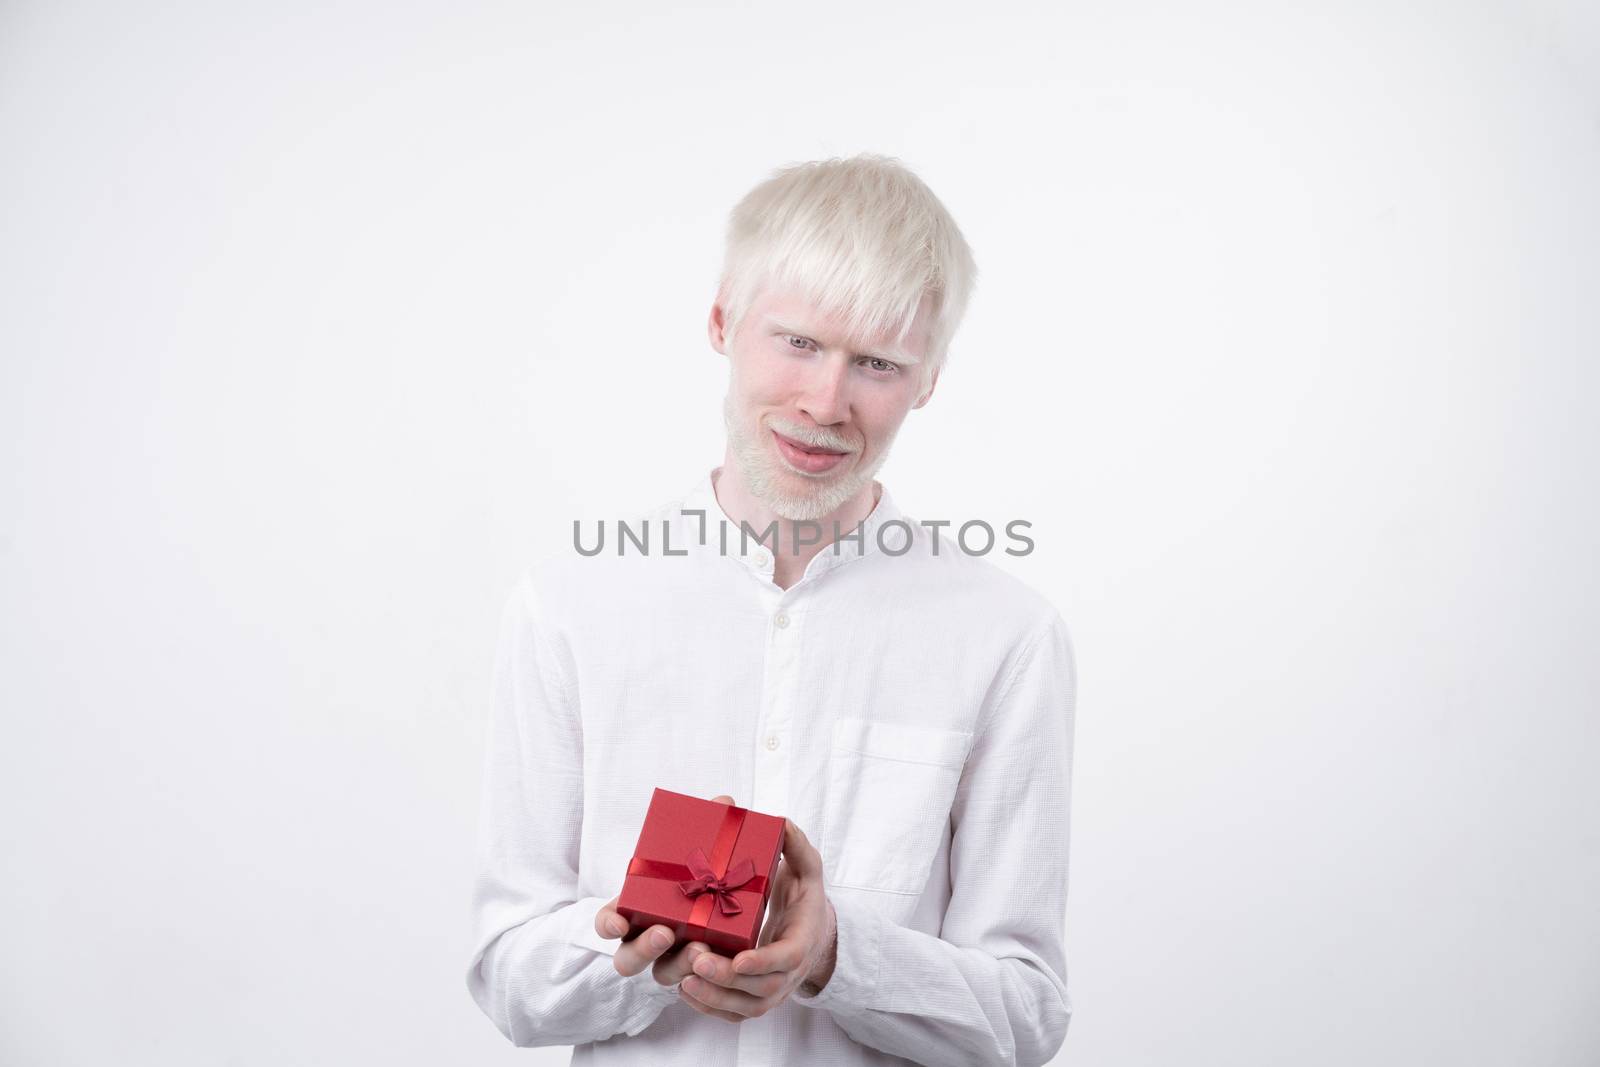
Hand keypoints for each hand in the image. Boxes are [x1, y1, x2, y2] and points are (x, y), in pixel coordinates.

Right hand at [593, 793, 738, 992]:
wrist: (731, 895)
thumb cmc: (701, 868)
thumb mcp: (701, 847)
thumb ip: (708, 826)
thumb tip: (724, 803)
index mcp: (635, 908)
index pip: (608, 922)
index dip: (608, 924)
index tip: (619, 921)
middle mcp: (645, 939)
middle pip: (628, 959)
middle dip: (643, 948)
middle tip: (665, 932)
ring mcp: (670, 959)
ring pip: (662, 975)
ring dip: (678, 965)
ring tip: (700, 948)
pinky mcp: (699, 969)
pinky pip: (695, 981)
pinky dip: (704, 976)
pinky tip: (720, 964)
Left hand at [675, 816, 835, 1023]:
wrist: (816, 936)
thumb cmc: (805, 900)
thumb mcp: (808, 871)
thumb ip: (797, 848)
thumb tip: (782, 822)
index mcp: (802, 941)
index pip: (787, 957)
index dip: (764, 961)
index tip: (740, 957)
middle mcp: (789, 974)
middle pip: (761, 990)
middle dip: (727, 978)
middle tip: (697, 959)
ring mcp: (773, 991)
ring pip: (745, 1007)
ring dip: (714, 997)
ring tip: (684, 979)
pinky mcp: (756, 999)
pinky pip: (734, 1013)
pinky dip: (710, 1007)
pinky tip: (685, 990)